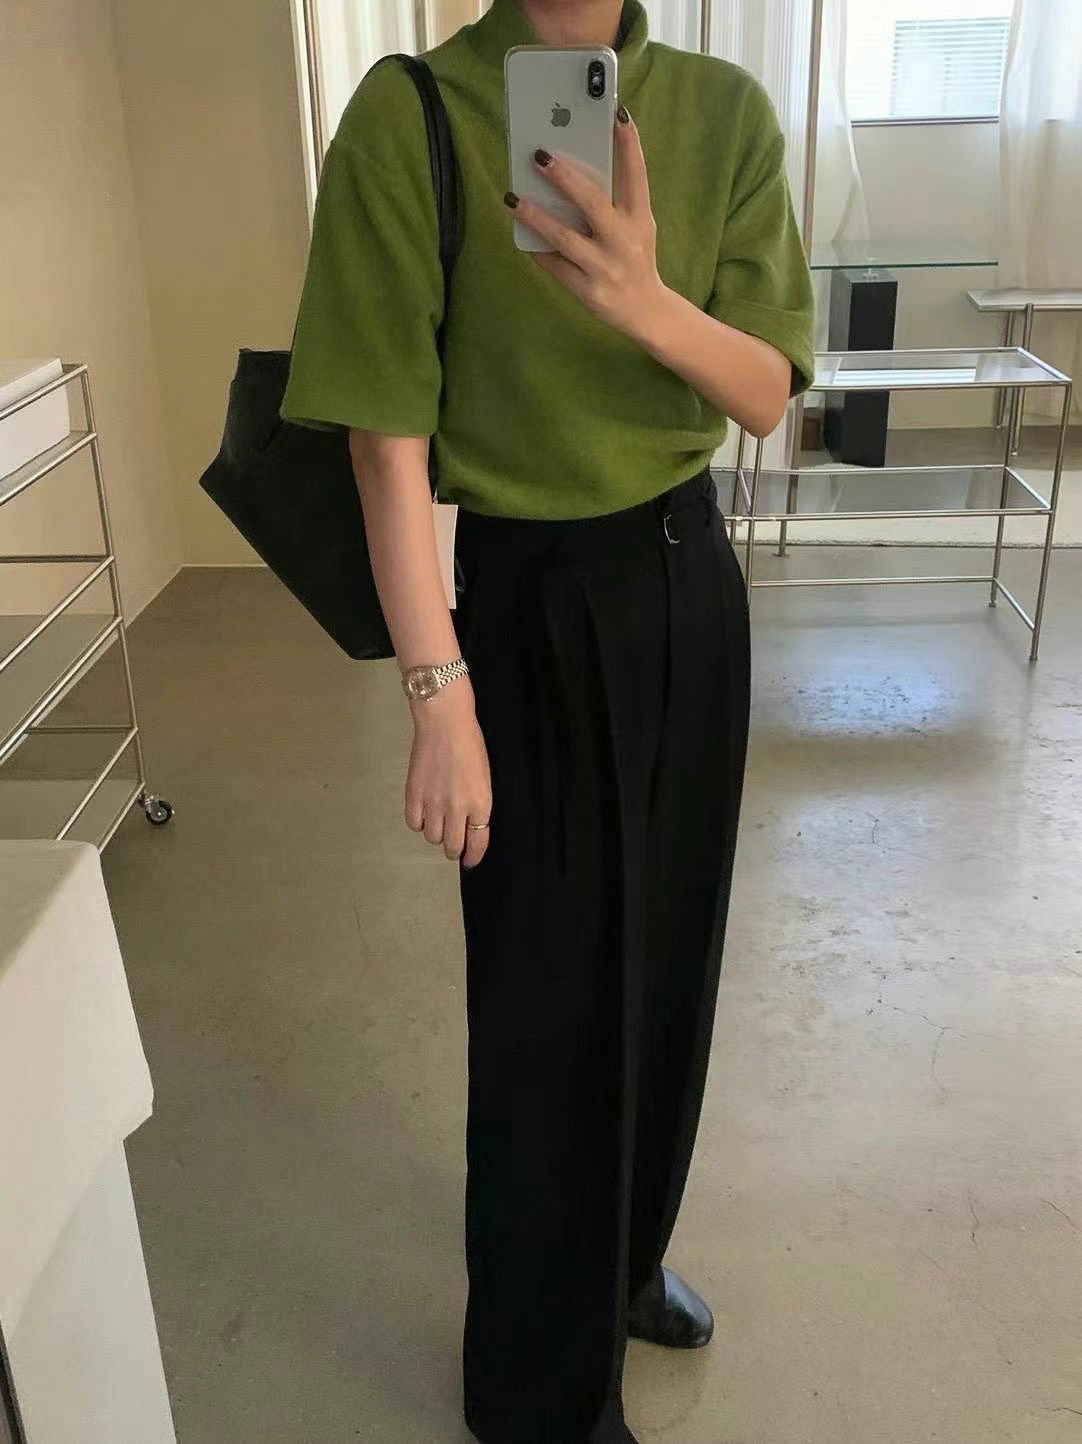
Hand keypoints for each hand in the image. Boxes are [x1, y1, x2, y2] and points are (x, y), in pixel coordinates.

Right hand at [404, 678, 491, 867]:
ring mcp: (433, 803)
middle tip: (454, 846)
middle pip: (453, 846)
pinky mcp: (414, 795)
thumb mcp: (484, 777)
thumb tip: (471, 823)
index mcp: (480, 803)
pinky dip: (419, 823)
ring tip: (438, 822)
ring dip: (436, 834)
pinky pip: (414, 823)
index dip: (473, 856)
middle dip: (455, 850)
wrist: (445, 722)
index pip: (478, 842)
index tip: (470, 860)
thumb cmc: (469, 742)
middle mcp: (457, 808)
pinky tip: (423, 814)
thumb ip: (478, 803)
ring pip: (432, 837)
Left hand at [507, 108, 666, 341]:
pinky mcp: (588, 291)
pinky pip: (555, 266)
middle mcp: (624, 241)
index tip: (617, 113)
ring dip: (535, 216)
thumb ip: (614, 202)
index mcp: (640, 219)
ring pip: (564, 238)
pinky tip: (521, 234)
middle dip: (565, 178)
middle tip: (539, 155)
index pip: (637, 175)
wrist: (646, 311)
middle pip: (592, 203)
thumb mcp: (636, 227)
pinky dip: (537, 249)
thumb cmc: (634, 257)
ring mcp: (605, 268)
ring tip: (512, 199)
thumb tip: (572, 170)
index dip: (629, 144)